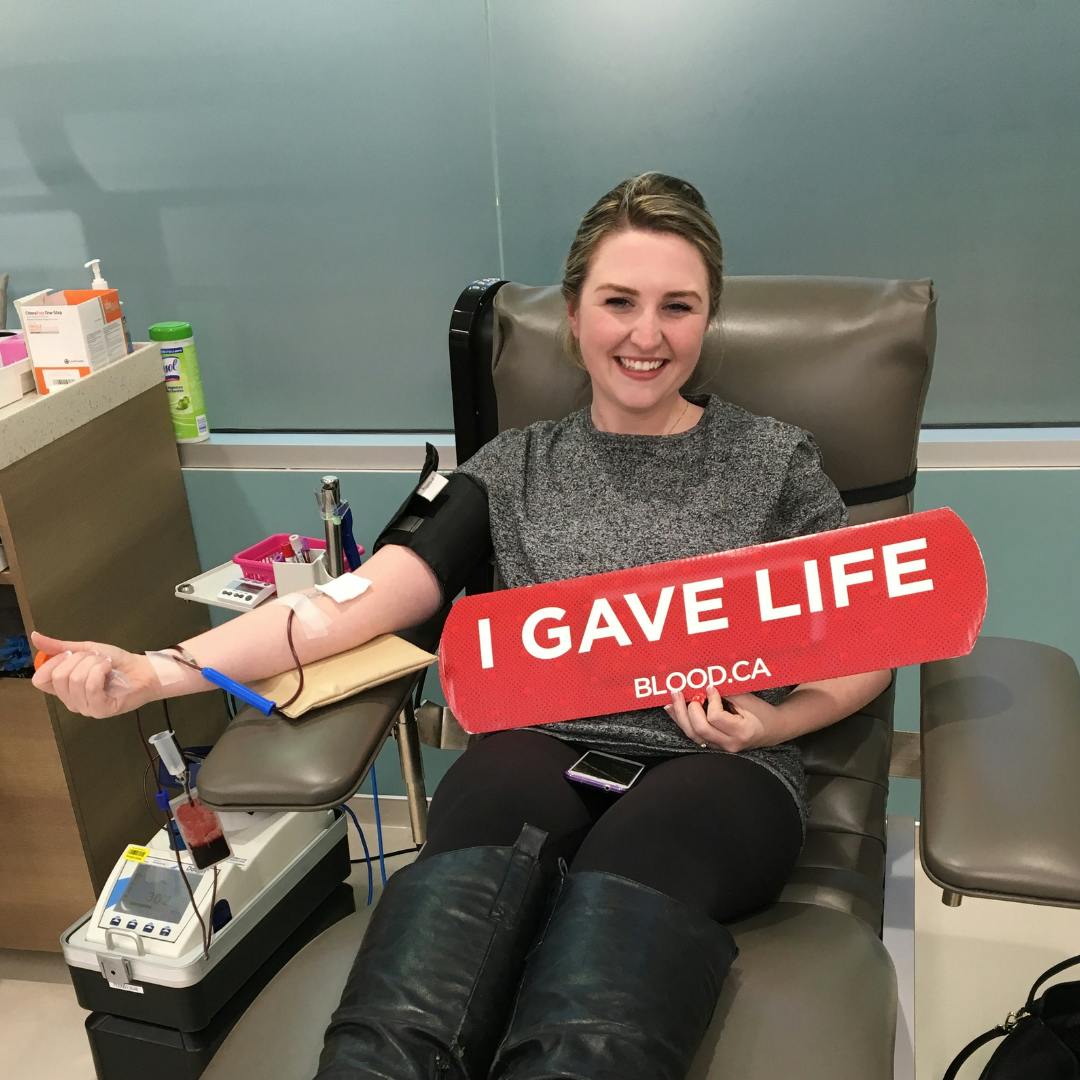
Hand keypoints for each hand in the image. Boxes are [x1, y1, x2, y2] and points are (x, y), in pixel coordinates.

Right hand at [30, 631, 161, 717]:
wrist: (142, 669)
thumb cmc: (116, 662)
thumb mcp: (85, 649)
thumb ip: (59, 647)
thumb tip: (35, 637)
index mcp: (64, 688)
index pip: (40, 680)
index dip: (54, 662)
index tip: (71, 653)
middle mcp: (71, 701)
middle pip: (58, 677)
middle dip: (80, 659)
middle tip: (95, 659)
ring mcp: (86, 708)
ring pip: (76, 679)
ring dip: (94, 663)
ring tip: (105, 664)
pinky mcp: (101, 710)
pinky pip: (91, 687)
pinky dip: (101, 671)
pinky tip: (109, 669)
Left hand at [664, 688, 774, 752]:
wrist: (772, 729)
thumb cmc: (761, 712)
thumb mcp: (749, 700)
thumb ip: (728, 693)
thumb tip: (705, 684)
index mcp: (741, 732)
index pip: (715, 717)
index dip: (709, 700)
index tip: (709, 687)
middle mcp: (729, 743)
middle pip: (699, 729)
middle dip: (687, 709)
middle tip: (683, 692)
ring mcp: (720, 747)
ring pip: (693, 735)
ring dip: (679, 716)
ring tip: (672, 699)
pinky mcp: (714, 745)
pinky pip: (694, 735)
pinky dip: (683, 721)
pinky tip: (674, 710)